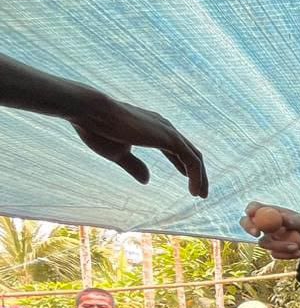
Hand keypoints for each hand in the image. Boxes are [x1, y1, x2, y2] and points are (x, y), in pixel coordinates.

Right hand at [68, 92, 207, 196]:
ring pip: (194, 157)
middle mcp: (164, 127)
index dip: (183, 166)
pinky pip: (191, 160)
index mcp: (153, 129)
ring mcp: (169, 131)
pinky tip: (195, 190)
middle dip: (197, 173)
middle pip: (190, 153)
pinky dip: (196, 176)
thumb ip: (134, 166)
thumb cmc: (98, 129)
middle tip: (200, 192)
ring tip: (200, 195)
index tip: (189, 180)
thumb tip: (147, 181)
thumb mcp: (118, 153)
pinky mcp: (170, 138)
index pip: (176, 149)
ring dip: (200, 177)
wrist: (91, 112)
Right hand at [240, 202, 299, 261]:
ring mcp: (268, 238)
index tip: (252, 215)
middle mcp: (265, 225)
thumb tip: (283, 218)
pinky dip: (286, 254)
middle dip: (248, 227)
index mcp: (271, 213)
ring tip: (297, 246)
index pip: (254, 207)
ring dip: (280, 246)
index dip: (250, 210)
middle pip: (246, 223)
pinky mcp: (272, 251)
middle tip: (257, 234)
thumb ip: (294, 220)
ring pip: (263, 243)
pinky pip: (273, 254)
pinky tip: (298, 251)